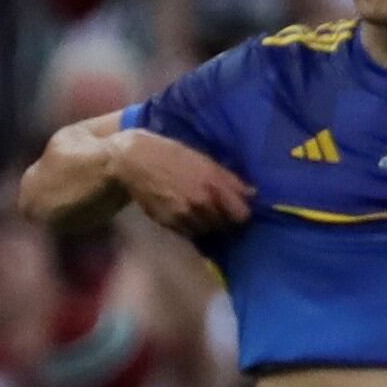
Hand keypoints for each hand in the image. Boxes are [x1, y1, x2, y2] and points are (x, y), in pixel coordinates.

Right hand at [102, 127, 251, 234]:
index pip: (242, 215)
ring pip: (208, 230)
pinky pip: (190, 232)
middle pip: (226, 225)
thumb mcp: (204, 160)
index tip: (237, 207)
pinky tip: (184, 211)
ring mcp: (185, 215)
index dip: (241, 212)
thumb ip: (229, 179)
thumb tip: (253, 194)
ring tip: (198, 208)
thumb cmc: (171, 154)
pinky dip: (191, 226)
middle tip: (215, 206)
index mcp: (213, 183)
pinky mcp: (170, 224)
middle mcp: (201, 202)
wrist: (134, 161)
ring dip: (207, 223)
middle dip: (224, 217)